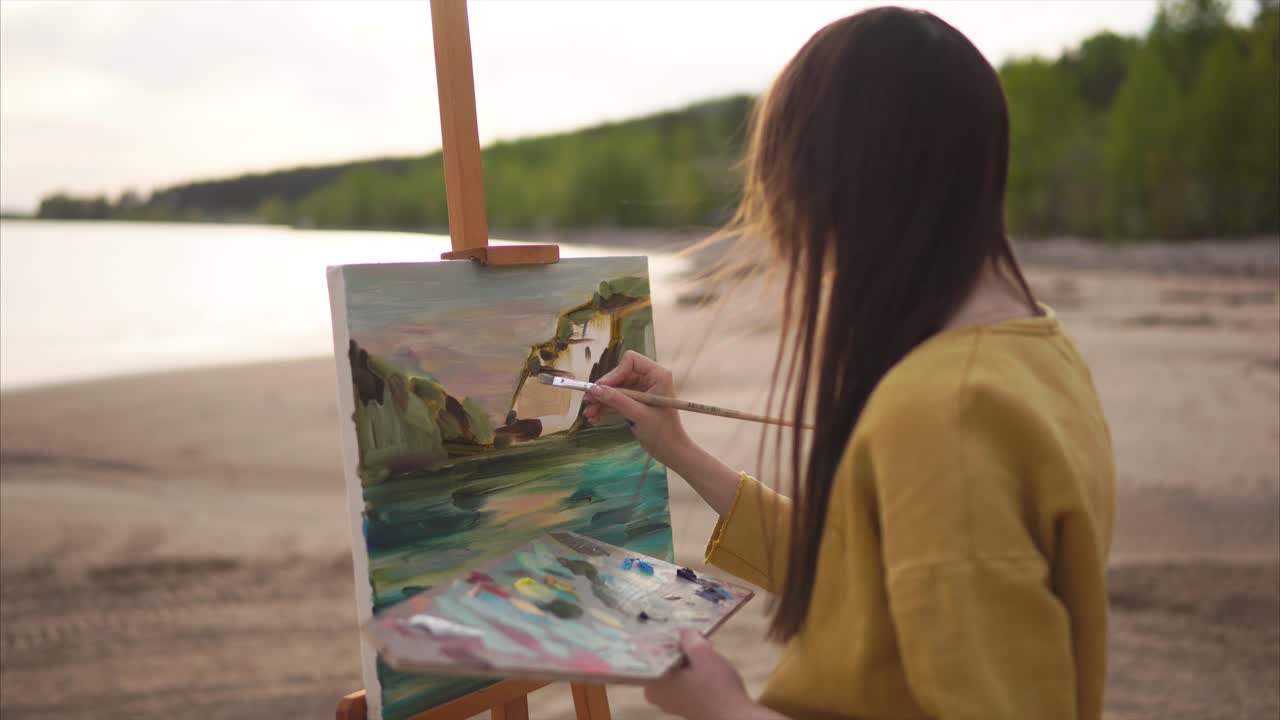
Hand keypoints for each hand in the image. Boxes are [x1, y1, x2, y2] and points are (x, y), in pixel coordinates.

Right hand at [581, 351, 690, 466]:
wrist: (670, 451)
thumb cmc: (662, 431)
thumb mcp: (638, 414)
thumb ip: (617, 400)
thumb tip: (594, 389)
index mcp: (657, 375)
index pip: (630, 361)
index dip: (614, 373)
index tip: (601, 388)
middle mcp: (649, 378)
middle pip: (619, 375)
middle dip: (604, 389)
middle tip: (588, 401)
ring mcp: (641, 390)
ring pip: (615, 388)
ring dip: (601, 400)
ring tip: (589, 414)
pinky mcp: (635, 401)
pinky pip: (617, 398)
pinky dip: (606, 406)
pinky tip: (595, 417)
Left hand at [645, 630, 763, 719]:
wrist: (736, 718)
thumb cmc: (716, 687)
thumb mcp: (703, 654)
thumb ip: (690, 638)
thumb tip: (684, 632)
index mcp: (653, 684)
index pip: (653, 652)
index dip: (670, 637)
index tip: (683, 629)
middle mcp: (658, 696)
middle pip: (666, 661)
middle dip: (682, 647)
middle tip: (700, 638)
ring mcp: (672, 704)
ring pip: (677, 671)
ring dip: (691, 659)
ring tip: (708, 647)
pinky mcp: (687, 707)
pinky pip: (685, 682)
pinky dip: (695, 672)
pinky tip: (710, 665)